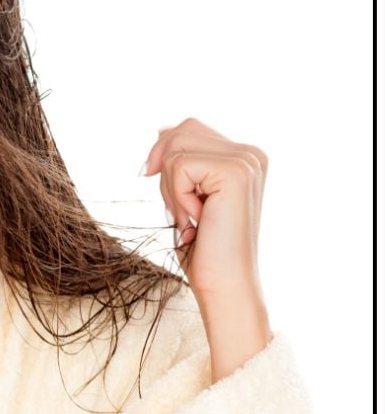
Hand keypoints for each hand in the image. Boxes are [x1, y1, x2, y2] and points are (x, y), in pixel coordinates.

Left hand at [140, 117, 272, 382]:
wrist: (225, 284)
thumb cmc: (203, 247)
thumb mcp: (187, 193)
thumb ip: (182, 160)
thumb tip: (161, 130)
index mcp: (245, 156)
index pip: (187, 129)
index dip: (166, 159)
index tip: (177, 199)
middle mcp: (252, 154)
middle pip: (180, 132)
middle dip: (166, 173)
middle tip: (187, 212)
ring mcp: (247, 161)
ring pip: (176, 149)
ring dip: (171, 189)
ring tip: (193, 217)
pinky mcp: (235, 172)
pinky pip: (178, 166)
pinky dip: (176, 197)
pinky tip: (198, 220)